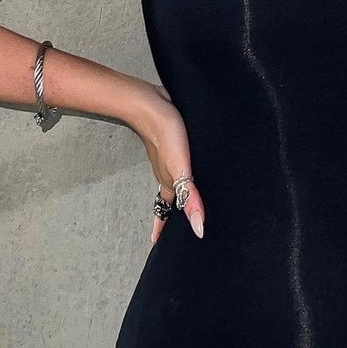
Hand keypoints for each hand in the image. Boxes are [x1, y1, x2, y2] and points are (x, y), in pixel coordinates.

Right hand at [127, 83, 205, 245]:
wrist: (148, 102)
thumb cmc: (164, 133)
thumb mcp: (180, 168)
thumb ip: (190, 196)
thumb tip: (198, 228)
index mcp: (168, 183)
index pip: (165, 213)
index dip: (163, 229)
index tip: (159, 245)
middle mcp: (168, 173)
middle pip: (171, 200)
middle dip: (174, 215)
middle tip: (182, 227)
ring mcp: (169, 158)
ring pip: (176, 181)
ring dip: (181, 193)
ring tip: (189, 202)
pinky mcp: (174, 142)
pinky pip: (180, 164)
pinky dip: (185, 172)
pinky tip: (194, 166)